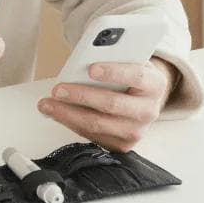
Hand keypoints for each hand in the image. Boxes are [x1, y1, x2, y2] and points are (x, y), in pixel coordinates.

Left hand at [37, 58, 176, 152]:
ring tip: (48, 104)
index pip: (136, 76)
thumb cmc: (132, 76)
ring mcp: (136, 131)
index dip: (114, 72)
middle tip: (58, 89)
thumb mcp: (131, 61)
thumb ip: (115, 57)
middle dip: (81, 96)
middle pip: (112, 104)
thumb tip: (84, 59)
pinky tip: (58, 114)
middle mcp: (149, 110)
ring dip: (68, 114)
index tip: (91, 68)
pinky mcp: (123, 145)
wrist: (145, 99)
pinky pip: (93, 136)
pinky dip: (72, 123)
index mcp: (155, 84)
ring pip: (98, 124)